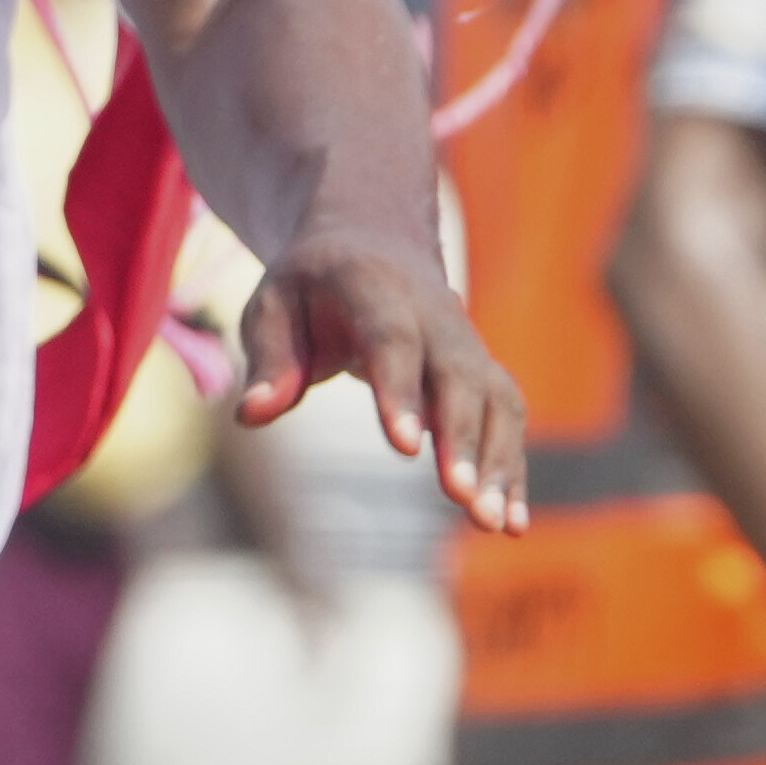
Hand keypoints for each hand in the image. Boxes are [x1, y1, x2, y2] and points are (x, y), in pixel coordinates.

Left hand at [232, 233, 528, 528]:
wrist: (374, 241)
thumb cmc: (312, 286)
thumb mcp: (273, 307)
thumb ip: (269, 360)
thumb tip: (253, 415)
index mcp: (376, 290)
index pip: (393, 343)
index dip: (402, 394)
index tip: (406, 450)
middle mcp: (435, 315)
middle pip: (459, 378)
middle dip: (465, 440)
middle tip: (463, 500)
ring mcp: (466, 344)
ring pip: (497, 400)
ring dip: (500, 462)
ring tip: (494, 524)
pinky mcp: (484, 372)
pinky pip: (508, 417)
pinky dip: (512, 468)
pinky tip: (511, 524)